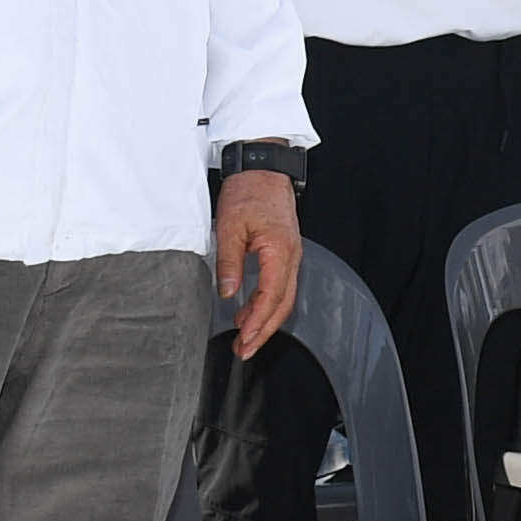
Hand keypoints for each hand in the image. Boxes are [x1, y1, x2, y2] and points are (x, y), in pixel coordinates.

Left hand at [214, 168, 298, 358]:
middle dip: (264, 331)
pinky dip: (267, 304)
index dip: (258, 323)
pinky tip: (249, 311)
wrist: (263, 170)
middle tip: (244, 350)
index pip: (272, 297)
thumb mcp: (230, 227)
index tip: (243, 340)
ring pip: (284, 297)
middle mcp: (291, 256)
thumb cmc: (249, 193)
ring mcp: (291, 255)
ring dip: (265, 320)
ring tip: (244, 337)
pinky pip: (281, 285)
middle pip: (283, 304)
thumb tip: (229, 294)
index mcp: (280, 251)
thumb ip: (229, 262)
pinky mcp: (284, 253)